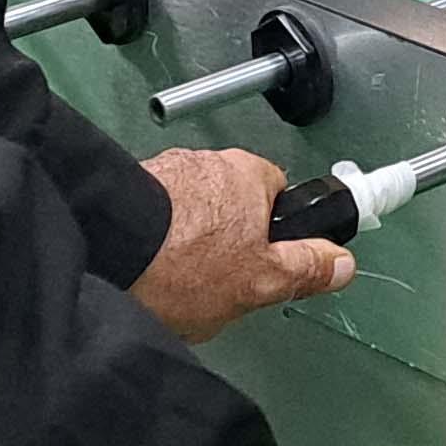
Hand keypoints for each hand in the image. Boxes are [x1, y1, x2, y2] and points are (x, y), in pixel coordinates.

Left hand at [128, 148, 352, 342]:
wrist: (106, 253)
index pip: (276, 195)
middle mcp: (208, 162)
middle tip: (213, 282)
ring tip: (169, 283)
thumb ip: (305, 269)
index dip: (271, 235)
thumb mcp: (260, 281)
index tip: (259, 263)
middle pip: (230, 203)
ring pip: (187, 210)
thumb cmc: (183, 264)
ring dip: (182, 239)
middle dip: (223, 239)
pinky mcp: (125, 190)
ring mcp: (163, 172)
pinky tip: (141, 273)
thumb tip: (340, 263)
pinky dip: (149, 240)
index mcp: (250, 174)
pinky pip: (149, 216)